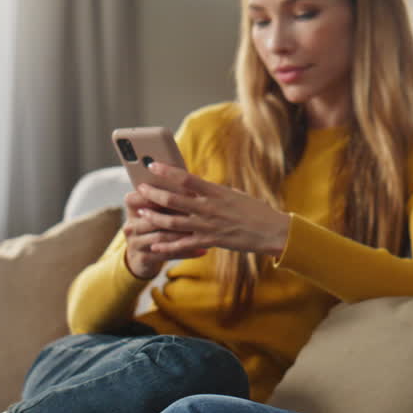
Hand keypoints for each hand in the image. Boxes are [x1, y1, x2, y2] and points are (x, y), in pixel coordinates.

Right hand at [121, 185, 207, 278]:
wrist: (141, 253)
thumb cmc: (157, 222)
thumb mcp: (158, 207)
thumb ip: (168, 194)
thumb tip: (190, 179)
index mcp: (133, 207)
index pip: (137, 197)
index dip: (155, 194)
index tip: (181, 192)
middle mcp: (131, 224)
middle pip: (151, 217)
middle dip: (175, 214)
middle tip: (197, 211)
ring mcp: (135, 242)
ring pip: (161, 236)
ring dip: (183, 234)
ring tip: (203, 232)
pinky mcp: (143, 257)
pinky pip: (167, 255)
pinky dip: (187, 252)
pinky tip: (203, 250)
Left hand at [125, 163, 290, 272]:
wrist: (273, 232)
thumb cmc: (255, 211)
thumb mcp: (235, 194)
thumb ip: (214, 192)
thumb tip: (198, 187)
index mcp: (217, 192)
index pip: (187, 178)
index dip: (167, 171)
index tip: (152, 165)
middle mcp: (210, 208)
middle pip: (174, 200)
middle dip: (153, 194)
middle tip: (139, 189)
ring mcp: (209, 226)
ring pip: (174, 222)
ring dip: (155, 217)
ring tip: (142, 212)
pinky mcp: (211, 241)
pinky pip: (184, 245)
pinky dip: (167, 247)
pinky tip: (154, 246)